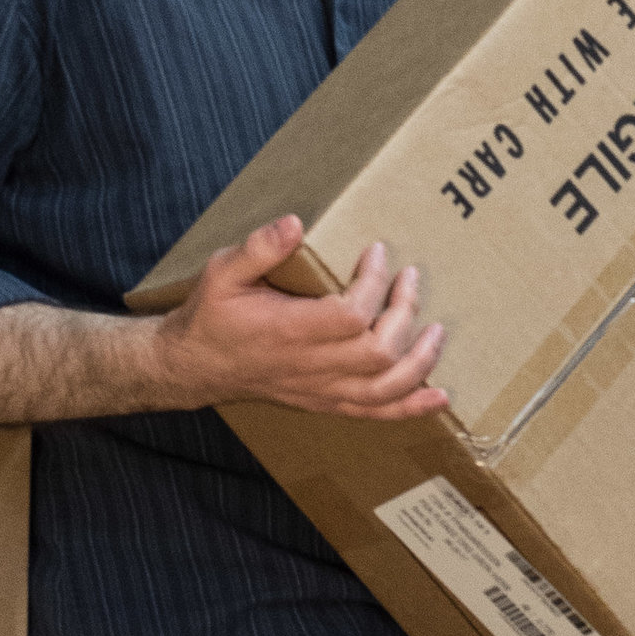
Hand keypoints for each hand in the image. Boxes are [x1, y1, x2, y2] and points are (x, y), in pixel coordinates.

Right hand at [158, 215, 450, 423]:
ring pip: (384, 388)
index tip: (378, 251)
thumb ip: (257, 248)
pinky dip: (411, 406)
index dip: (374, 284)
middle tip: (411, 278)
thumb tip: (294, 223)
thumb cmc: (213, 315)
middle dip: (405, 313)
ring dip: (420, 360)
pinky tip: (439, 396)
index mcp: (288, 332)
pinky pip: (375, 412)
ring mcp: (321, 390)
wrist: (196, 365)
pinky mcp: (326, 401)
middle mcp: (309, 367)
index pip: (351, 315)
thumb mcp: (222, 271)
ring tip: (437, 329)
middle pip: (378, 352)